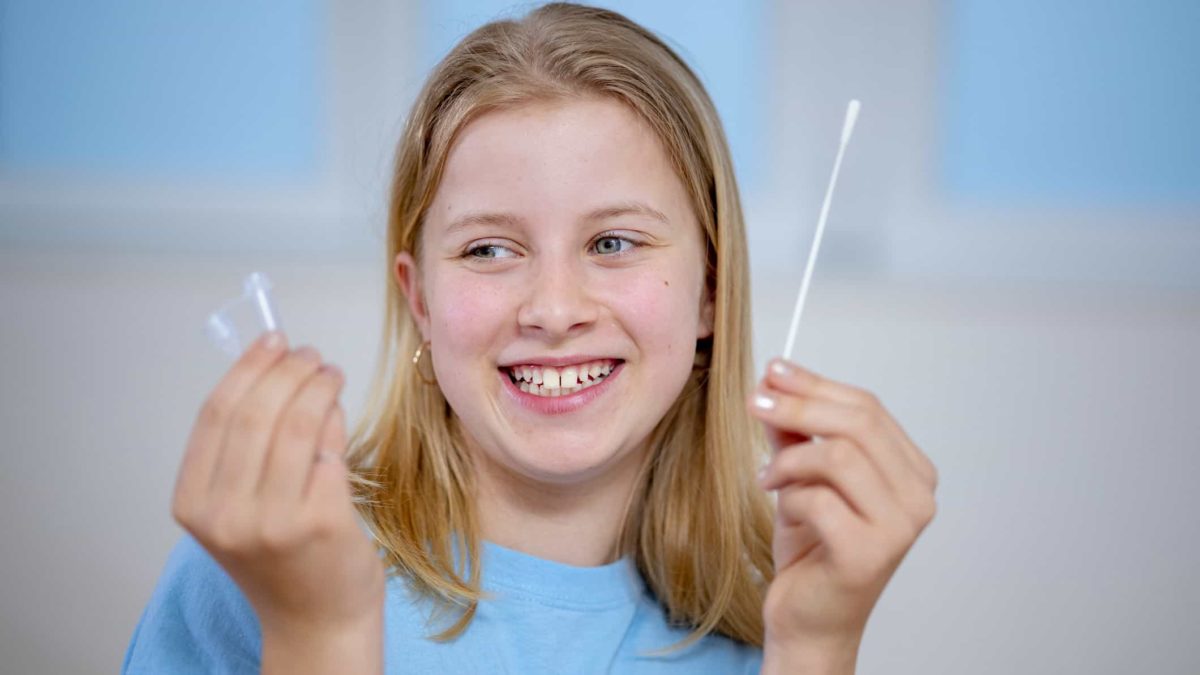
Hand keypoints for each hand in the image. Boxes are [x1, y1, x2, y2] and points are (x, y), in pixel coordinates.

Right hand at [171, 331, 384, 649]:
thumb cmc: (282, 559)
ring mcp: (273, 520)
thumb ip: (246, 450)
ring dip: (318, 386)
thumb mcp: (239, 507)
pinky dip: (335, 421)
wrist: (316, 621)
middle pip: (255, 413)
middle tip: (311, 354)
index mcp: (193, 505)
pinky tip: (339, 412)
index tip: (273, 341)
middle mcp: (226, 515)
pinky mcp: (322, 521)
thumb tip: (278, 368)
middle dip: (288, 370)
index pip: (217, 415)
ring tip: (330, 373)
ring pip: (296, 424)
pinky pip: (329, 449)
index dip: (247, 369)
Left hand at [748, 358, 937, 669]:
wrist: (808, 619)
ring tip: (768, 477)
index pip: (868, 408)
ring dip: (790, 460)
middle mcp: (918, 498)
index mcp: (912, 472)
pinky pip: (819, 499)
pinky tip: (781, 506)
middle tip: (756, 402)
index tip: (773, 371)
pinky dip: (790, 496)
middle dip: (799, 405)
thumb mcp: (801, 477)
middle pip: (858, 423)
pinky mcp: (868, 554)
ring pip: (840, 455)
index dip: (816, 384)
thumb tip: (774, 382)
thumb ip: (796, 433)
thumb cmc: (811, 550)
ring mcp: (899, 528)